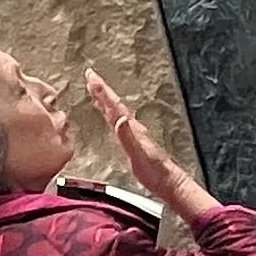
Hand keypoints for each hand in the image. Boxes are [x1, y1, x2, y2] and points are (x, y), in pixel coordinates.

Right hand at [81, 71, 217, 217]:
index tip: (91, 76)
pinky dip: (109, 113)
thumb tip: (120, 118)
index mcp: (131, 128)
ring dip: (104, 99)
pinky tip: (107, 113)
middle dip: (101, 89)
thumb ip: (128, 137)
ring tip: (94, 88)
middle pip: (113, 103)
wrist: (166, 181)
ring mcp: (132, 133)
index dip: (102, 91)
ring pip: (114, 110)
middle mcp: (132, 127)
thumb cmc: (154, 171)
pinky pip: (116, 121)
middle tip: (90, 75)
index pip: (114, 106)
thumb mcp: (138, 154)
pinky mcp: (131, 140)